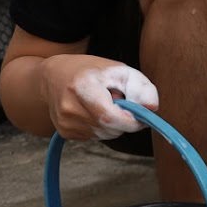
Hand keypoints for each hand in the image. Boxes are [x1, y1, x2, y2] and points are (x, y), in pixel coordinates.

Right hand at [39, 55, 159, 140]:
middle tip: (120, 103)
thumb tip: (152, 108)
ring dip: (113, 124)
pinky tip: (94, 112)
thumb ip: (141, 87)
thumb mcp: (120, 70)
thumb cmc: (91, 70)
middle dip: (124, 121)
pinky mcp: (64, 131)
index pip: (110, 117)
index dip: (131, 121)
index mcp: (82, 86)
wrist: (54, 75)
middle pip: (109, 129)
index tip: (141, 116)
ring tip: (104, 105)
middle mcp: (69, 107)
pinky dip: (101, 127)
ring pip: (104, 135)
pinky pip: (95, 136)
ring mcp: (65, 122)